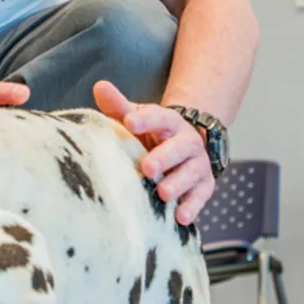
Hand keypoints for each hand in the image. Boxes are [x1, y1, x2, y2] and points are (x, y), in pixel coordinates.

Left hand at [93, 80, 212, 226]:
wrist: (182, 148)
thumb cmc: (150, 135)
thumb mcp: (136, 119)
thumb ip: (118, 106)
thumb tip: (100, 86)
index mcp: (169, 122)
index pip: (160, 117)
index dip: (146, 119)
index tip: (129, 121)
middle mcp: (187, 142)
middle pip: (180, 147)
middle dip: (165, 157)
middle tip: (147, 167)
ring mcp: (197, 165)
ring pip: (192, 173)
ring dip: (178, 183)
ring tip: (163, 194)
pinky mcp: (204, 186)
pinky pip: (200, 196)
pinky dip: (192, 207)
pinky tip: (180, 217)